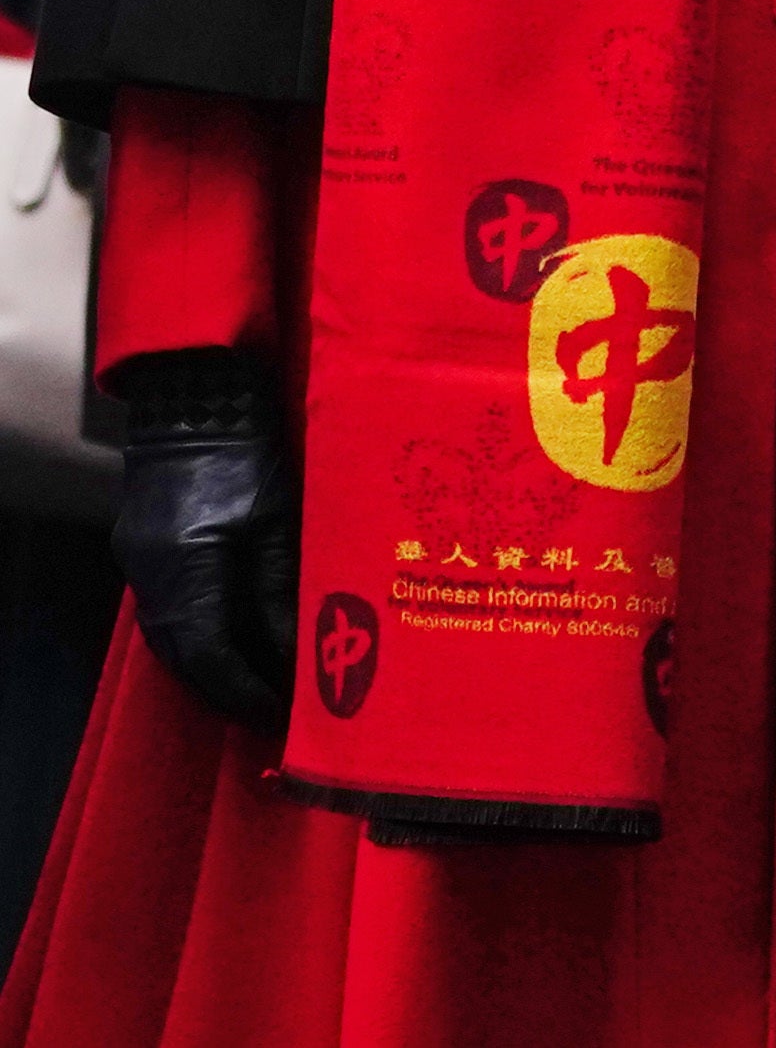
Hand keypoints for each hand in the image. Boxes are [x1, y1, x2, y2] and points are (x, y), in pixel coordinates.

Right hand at [112, 348, 297, 729]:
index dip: (247, 692)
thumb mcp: (275, 521)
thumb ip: (279, 592)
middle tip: (279, 710)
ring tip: (266, 683)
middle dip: (232, 690)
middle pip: (187, 660)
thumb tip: (295, 656)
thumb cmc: (246, 450)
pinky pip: (171, 614)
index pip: (210, 659)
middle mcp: (151, 578)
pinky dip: (204, 636)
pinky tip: (239, 640)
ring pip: (175, 641)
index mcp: (183, 570)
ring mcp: (141, 567)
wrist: (195, 399)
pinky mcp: (146, 553)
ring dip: (217, 668)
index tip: (283, 714)